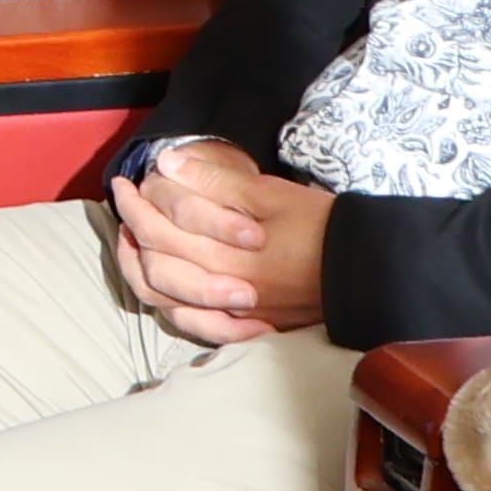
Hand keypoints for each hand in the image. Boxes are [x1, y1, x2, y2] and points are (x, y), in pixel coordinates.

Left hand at [115, 138, 334, 345]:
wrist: (365, 269)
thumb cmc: (318, 226)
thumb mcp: (268, 193)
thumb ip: (214, 182)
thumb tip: (167, 164)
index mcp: (226, 256)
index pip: (159, 231)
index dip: (136, 204)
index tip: (127, 182)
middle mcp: (223, 291)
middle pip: (155, 265)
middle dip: (132, 229)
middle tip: (125, 201)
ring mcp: (234, 314)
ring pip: (166, 300)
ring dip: (141, 268)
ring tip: (134, 239)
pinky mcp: (247, 325)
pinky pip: (194, 326)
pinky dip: (171, 305)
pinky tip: (163, 283)